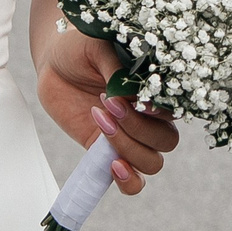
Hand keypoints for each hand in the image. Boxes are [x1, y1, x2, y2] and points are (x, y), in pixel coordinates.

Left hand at [36, 30, 178, 195]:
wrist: (55, 61)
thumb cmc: (82, 49)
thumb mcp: (98, 48)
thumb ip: (117, 69)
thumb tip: (131, 93)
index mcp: (157, 92)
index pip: (176, 111)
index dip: (162, 111)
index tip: (140, 102)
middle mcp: (151, 119)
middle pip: (166, 140)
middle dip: (138, 127)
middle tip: (108, 102)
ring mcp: (131, 139)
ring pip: (152, 163)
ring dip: (128, 148)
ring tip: (101, 120)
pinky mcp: (107, 153)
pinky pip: (133, 182)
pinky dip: (130, 182)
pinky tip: (114, 165)